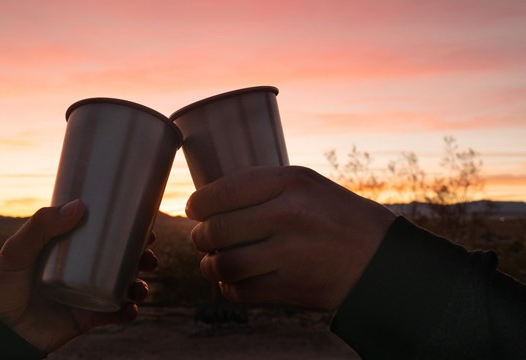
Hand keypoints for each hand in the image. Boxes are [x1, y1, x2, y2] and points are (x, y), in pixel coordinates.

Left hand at [0, 199, 156, 352]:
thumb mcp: (17, 251)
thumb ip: (41, 227)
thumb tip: (79, 206)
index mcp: (67, 248)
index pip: (102, 233)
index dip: (126, 229)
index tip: (143, 223)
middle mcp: (80, 269)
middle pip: (120, 259)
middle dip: (141, 257)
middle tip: (148, 256)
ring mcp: (85, 294)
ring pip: (123, 286)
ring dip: (139, 285)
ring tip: (140, 286)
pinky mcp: (86, 318)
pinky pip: (114, 314)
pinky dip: (127, 312)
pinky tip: (130, 309)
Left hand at [186, 166, 395, 309]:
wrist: (382, 259)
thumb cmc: (339, 217)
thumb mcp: (308, 185)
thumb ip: (262, 188)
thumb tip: (210, 200)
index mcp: (291, 182)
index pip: (223, 191)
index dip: (198, 204)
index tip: (194, 210)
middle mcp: (289, 215)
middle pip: (217, 229)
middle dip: (201, 237)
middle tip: (203, 238)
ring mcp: (290, 254)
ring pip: (225, 263)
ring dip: (209, 265)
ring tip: (212, 261)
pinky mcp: (292, 288)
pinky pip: (241, 291)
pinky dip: (228, 287)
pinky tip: (232, 280)